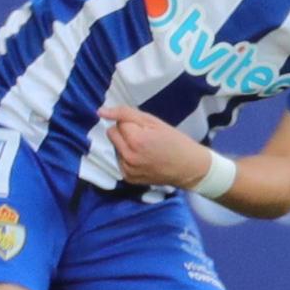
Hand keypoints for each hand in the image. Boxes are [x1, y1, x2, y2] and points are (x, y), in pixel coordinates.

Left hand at [98, 105, 212, 190]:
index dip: (133, 122)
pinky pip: (120, 160)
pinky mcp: (128, 178)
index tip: (147, 128)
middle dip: (125, 132)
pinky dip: (128, 157)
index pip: (119, 122)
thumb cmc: (175, 142)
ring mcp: (127, 169)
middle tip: (144, 136)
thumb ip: (127, 114)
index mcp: (136, 140)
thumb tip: (101, 112)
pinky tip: (143, 158)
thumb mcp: (155, 122)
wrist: (189, 168)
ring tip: (145, 148)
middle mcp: (128, 157)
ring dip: (125, 144)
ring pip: (115, 147)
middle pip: (112, 134)